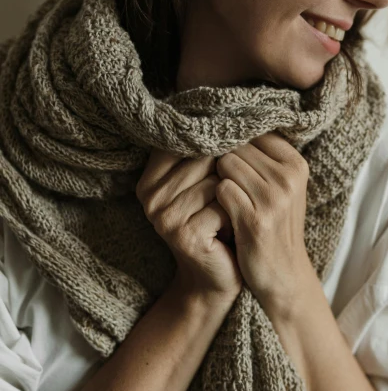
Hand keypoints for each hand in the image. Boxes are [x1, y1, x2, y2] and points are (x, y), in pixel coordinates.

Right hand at [136, 148, 242, 300]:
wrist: (217, 277)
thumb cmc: (216, 225)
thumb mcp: (204, 186)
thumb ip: (204, 154)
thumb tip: (225, 113)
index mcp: (149, 179)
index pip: (187, 141)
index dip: (215, 149)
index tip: (225, 168)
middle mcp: (150, 197)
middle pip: (203, 159)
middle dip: (226, 176)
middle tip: (227, 201)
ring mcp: (164, 217)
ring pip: (215, 182)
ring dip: (233, 197)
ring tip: (228, 215)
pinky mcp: (183, 235)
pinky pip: (221, 205)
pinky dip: (234, 215)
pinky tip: (230, 230)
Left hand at [214, 131, 312, 311]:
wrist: (282, 275)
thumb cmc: (273, 226)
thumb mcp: (278, 188)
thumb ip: (259, 158)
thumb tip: (222, 121)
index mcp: (296, 163)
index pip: (252, 130)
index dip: (232, 143)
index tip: (224, 160)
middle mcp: (289, 176)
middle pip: (235, 144)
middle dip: (223, 162)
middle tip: (222, 184)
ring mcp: (275, 197)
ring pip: (226, 163)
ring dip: (217, 180)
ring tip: (224, 201)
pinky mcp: (257, 218)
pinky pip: (221, 189)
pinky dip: (215, 200)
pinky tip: (222, 214)